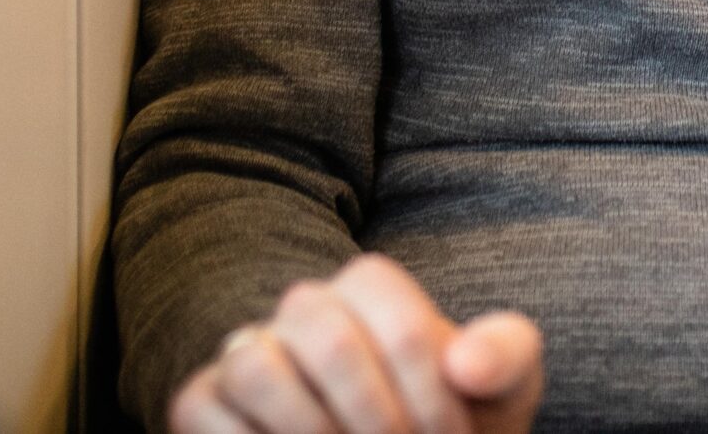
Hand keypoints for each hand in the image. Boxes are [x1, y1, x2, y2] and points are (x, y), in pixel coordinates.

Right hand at [170, 253, 544, 433]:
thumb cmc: (449, 419)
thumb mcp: (500, 390)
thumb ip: (505, 356)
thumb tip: (468, 365)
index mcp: (370, 289)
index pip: (391, 312)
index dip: (425, 387)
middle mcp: (303, 308)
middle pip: (329, 340)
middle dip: (375, 417)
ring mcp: (246, 352)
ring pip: (256, 365)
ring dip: (312, 431)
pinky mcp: (202, 401)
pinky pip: (204, 409)